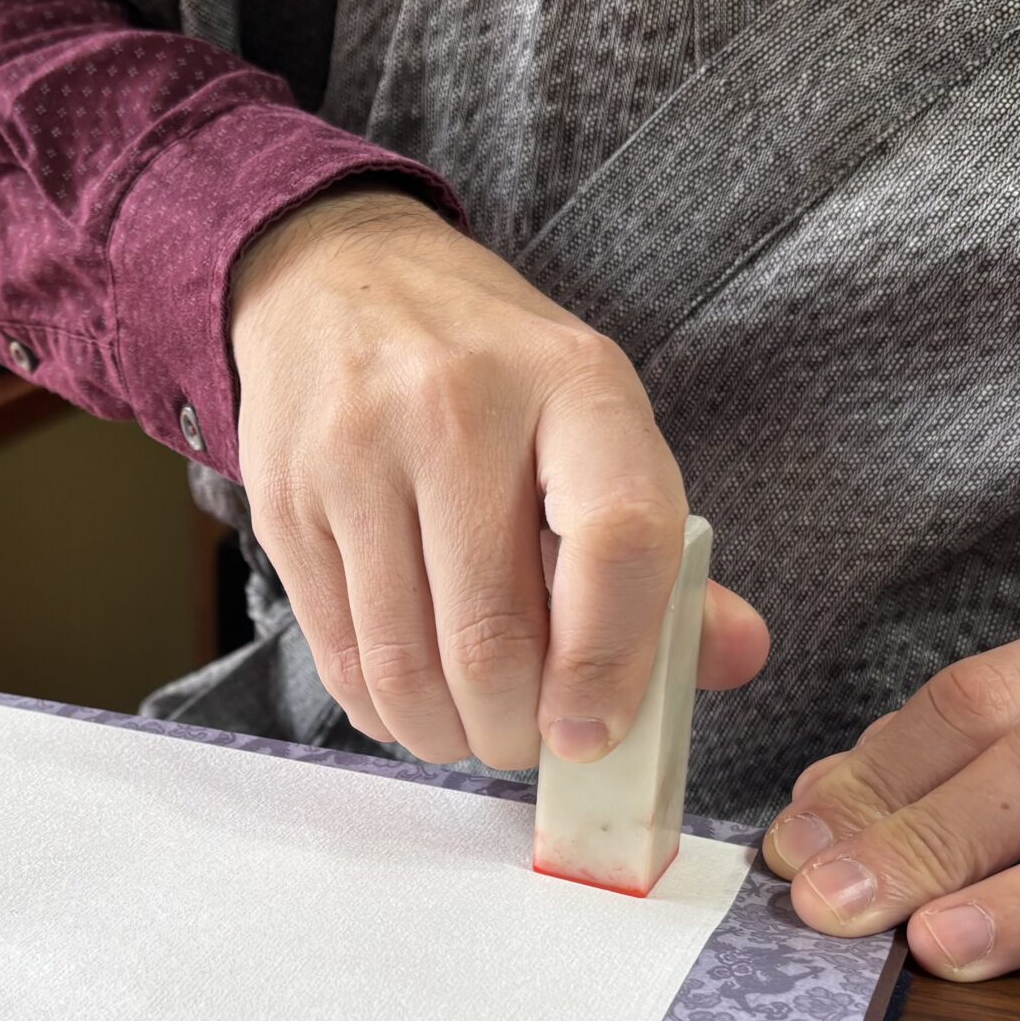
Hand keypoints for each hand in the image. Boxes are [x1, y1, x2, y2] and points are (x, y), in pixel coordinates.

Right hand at [230, 188, 769, 771]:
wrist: (337, 283)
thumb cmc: (493, 378)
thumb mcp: (595, 427)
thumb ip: (666, 555)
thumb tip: (734, 658)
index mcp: (576, 386)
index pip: (617, 538)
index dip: (609, 663)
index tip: (593, 732)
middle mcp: (460, 410)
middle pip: (493, 635)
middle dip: (518, 730)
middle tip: (530, 737)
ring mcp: (359, 453)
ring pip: (406, 665)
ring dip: (448, 733)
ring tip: (471, 725)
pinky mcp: (286, 500)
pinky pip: (339, 654)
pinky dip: (384, 708)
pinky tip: (411, 696)